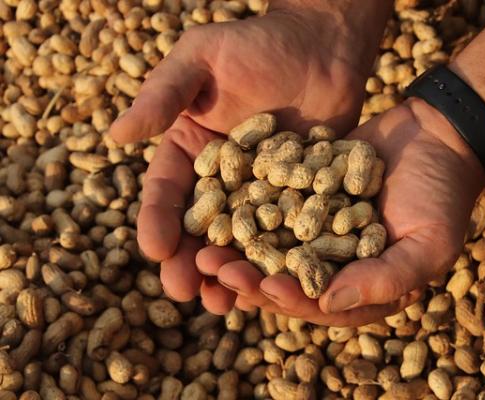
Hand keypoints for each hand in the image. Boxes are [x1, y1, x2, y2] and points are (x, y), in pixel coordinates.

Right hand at [109, 4, 387, 312]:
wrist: (322, 47)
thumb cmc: (259, 43)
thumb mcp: (203, 58)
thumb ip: (164, 93)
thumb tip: (116, 134)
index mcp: (190, 149)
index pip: (167, 191)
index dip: (157, 221)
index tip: (153, 250)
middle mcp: (222, 177)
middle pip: (199, 227)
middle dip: (188, 261)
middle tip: (184, 292)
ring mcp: (261, 191)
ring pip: (240, 240)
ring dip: (229, 272)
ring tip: (223, 304)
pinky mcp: (299, 197)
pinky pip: (286, 233)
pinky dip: (278, 260)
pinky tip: (275, 285)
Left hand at [211, 98, 484, 325]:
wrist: (435, 135)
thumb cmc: (441, 195)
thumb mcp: (428, 245)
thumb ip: (385, 279)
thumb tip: (329, 304)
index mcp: (359, 285)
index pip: (317, 303)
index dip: (289, 298)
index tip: (263, 287)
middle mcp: (330, 262)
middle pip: (281, 277)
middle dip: (246, 276)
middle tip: (211, 267)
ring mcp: (312, 227)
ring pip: (266, 244)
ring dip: (235, 246)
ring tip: (202, 243)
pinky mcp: (300, 194)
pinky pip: (269, 205)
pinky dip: (244, 207)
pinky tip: (216, 202)